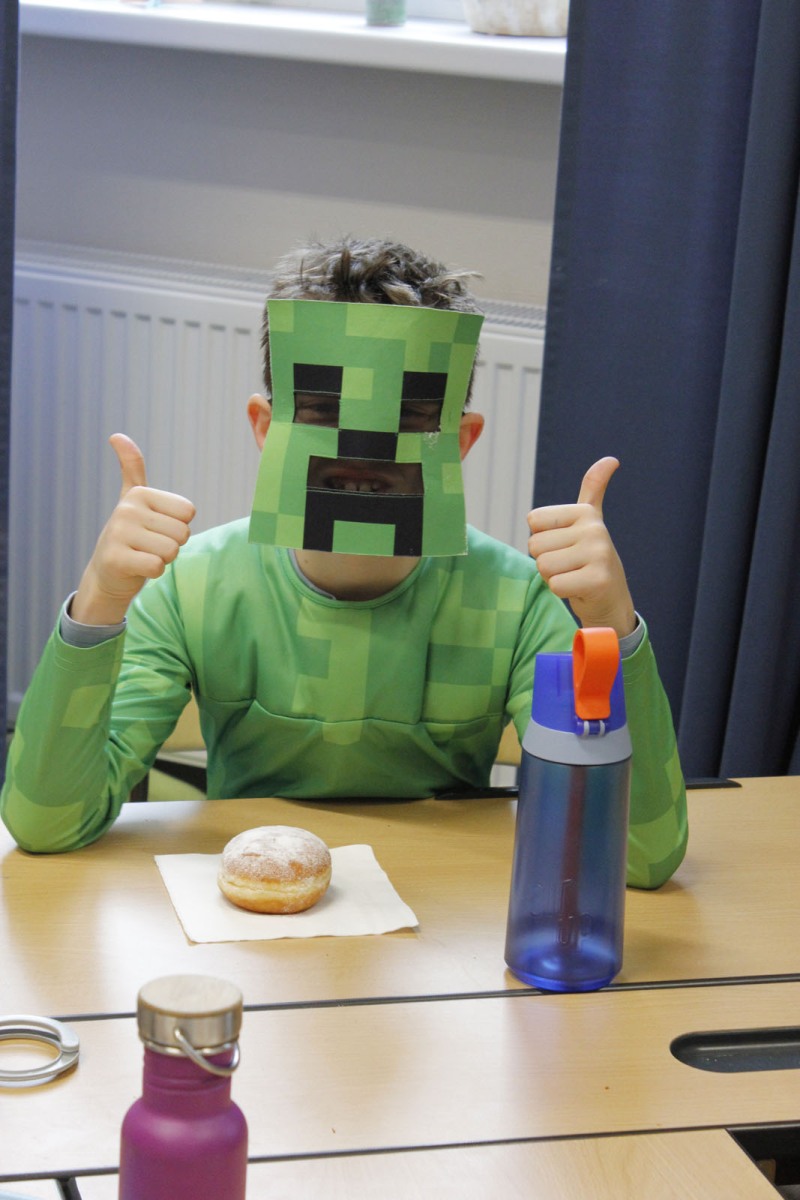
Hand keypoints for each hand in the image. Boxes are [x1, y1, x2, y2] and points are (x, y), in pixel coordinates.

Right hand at [71, 434, 195, 625]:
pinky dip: (152, 572)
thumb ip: (131, 468)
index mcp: (139, 493)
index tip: (156, 529)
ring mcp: (118, 534)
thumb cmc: (130, 536)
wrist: (107, 573)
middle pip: (182, 533)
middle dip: (171, 546)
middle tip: (149, 546)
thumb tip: (117, 435)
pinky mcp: (115, 559)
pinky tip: (136, 568)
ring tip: (142, 555)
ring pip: (171, 551)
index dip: (178, 527)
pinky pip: (157, 567)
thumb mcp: (133, 500)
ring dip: (162, 560)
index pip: (188, 513)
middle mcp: (127, 509)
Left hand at [527, 457, 635, 637]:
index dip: (543, 540)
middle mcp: (595, 529)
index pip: (533, 522)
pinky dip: (563, 592)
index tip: (566, 546)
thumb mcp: (589, 522)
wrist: (612, 600)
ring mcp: (599, 554)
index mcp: (585, 512)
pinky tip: (580, 589)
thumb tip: (611, 459)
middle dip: (548, 561)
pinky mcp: (598, 580)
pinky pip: (555, 585)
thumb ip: (593, 489)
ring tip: (575, 576)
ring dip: (554, 577)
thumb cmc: (590, 560)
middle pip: (535, 545)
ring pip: (543, 566)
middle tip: (570, 566)